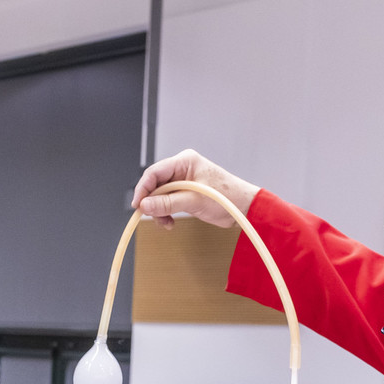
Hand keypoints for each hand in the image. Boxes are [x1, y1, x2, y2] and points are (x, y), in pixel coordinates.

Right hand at [131, 149, 259, 229]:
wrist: (245, 208)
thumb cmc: (228, 197)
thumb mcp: (194, 200)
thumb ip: (167, 203)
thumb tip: (145, 206)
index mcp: (184, 161)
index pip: (154, 173)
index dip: (143, 189)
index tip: (138, 205)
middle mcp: (181, 169)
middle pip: (155, 185)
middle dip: (153, 203)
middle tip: (154, 217)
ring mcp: (183, 181)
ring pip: (159, 196)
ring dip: (159, 211)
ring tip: (166, 223)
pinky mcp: (185, 193)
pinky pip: (167, 202)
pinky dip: (166, 213)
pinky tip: (170, 222)